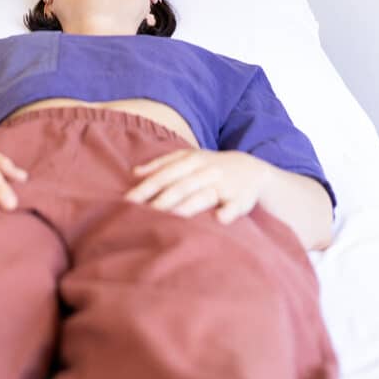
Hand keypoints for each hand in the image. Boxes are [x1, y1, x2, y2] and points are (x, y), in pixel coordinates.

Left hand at [123, 149, 269, 224]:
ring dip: (189, 206)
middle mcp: (205, 171)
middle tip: (142, 215)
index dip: (146, 187)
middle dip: (161, 200)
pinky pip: (234, 206)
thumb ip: (161, 164)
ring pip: (204, 195)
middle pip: (180, 186)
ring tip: (173, 218)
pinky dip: (228, 212)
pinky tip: (220, 219)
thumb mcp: (188, 158)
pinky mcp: (241, 199)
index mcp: (190, 160)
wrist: (251, 169)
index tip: (127, 201)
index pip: (164, 175)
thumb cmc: (210, 166)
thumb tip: (134, 172)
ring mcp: (223, 185)